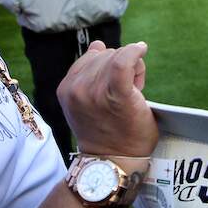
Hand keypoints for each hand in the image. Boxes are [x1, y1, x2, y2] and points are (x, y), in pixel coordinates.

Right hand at [58, 41, 157, 156]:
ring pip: (117, 57)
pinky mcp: (116, 94)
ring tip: (132, 93)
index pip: (90, 58)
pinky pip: (124, 60)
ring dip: (131, 68)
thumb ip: (87, 75)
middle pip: (105, 56)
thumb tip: (98, 45)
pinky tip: (141, 50)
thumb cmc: (106, 133)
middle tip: (128, 92)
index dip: (107, 65)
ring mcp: (94, 91)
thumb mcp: (85, 103)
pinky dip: (135, 52)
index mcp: (66, 89)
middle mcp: (76, 88)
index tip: (118, 83)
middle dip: (120, 67)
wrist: (114, 162)